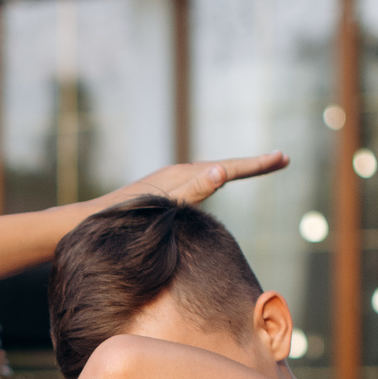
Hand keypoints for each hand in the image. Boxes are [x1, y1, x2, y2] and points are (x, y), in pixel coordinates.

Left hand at [112, 154, 288, 208]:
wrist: (94, 220)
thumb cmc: (129, 216)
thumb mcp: (166, 203)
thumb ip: (195, 188)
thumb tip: (222, 172)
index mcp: (185, 174)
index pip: (230, 168)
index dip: (257, 165)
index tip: (282, 158)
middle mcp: (180, 173)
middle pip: (225, 166)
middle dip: (253, 165)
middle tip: (283, 159)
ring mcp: (172, 181)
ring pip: (212, 173)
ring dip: (237, 169)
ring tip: (260, 166)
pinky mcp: (166, 191)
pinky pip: (200, 182)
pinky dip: (218, 178)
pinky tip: (217, 182)